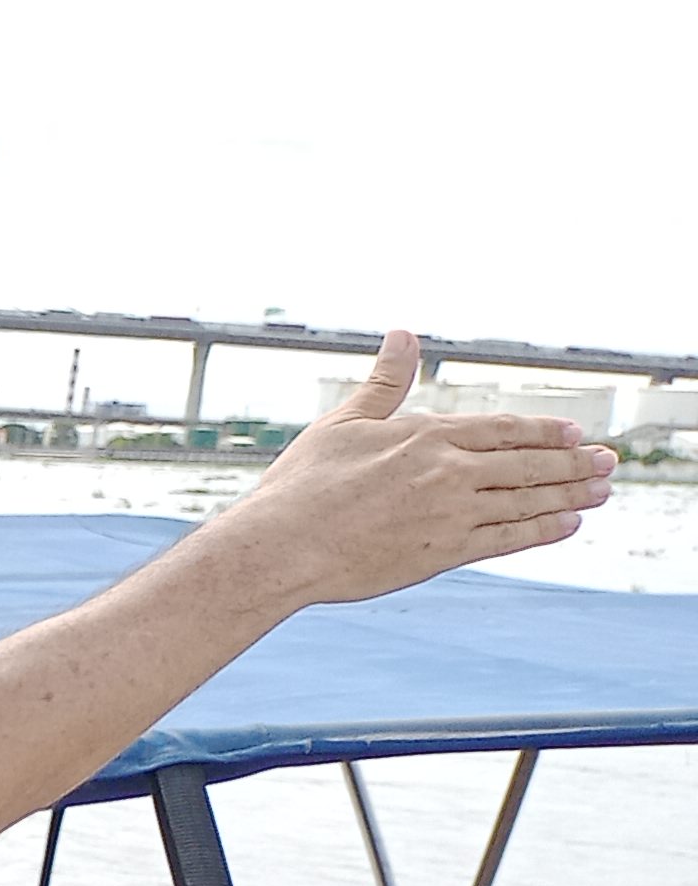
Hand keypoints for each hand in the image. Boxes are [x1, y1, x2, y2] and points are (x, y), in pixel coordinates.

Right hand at [214, 330, 614, 606]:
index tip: (572, 433)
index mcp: (425, 435)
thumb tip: (403, 334)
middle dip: (572, 462)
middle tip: (606, 462)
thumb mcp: (342, 423)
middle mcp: (448, 470)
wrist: (280, 546)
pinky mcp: (443, 551)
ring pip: (526, 499)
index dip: (542, 431)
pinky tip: (566, 525)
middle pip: (526, 462)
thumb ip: (385, 382)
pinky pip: (508, 538)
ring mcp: (450, 511)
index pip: (502, 429)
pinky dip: (543, 530)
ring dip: (570, 494)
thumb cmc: (301, 486)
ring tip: (600, 491)